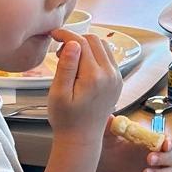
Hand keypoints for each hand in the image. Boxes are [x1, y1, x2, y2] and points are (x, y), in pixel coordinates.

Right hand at [46, 31, 121, 153]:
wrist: (81, 138)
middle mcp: (110, 74)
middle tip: (60, 53)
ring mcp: (116, 77)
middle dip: (76, 40)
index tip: (53, 34)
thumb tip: (73, 43)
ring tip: (70, 60)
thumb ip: (66, 67)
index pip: (82, 42)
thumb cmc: (66, 118)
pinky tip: (81, 67)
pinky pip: (108, 58)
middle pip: (94, 40)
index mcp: (94, 76)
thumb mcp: (58, 93)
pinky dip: (95, 55)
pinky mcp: (117, 81)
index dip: (66, 34)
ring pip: (103, 47)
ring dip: (86, 46)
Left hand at [95, 126, 171, 171]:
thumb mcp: (108, 140)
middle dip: (164, 158)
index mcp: (150, 144)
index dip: (170, 142)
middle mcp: (156, 159)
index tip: (165, 144)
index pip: (168, 141)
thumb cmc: (107, 155)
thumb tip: (111, 118)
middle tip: (150, 159)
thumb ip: (111, 128)